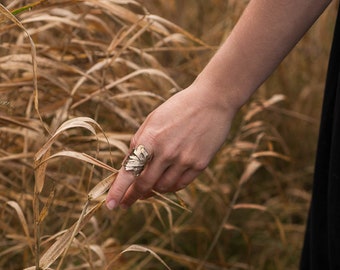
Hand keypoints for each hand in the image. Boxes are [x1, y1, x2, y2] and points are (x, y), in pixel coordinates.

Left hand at [106, 81, 235, 208]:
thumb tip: (129, 164)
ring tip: (149, 189)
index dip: (118, 191)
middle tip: (128, 202)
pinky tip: (166, 182)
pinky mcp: (200, 164)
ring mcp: (185, 159)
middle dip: (134, 196)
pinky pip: (181, 184)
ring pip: (164, 187)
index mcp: (150, 138)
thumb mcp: (153, 119)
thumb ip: (139, 141)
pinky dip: (171, 186)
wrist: (212, 100)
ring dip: (154, 190)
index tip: (111, 205)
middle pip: (146, 184)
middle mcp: (166, 152)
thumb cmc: (178, 108)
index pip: (130, 171)